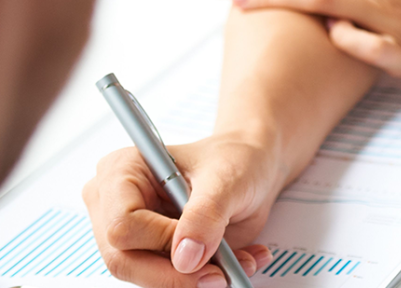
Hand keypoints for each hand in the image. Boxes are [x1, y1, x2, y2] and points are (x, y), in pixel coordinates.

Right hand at [83, 136, 285, 287]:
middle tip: (220, 276)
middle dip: (176, 276)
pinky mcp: (150, 254)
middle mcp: (114, 204)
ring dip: (196, 279)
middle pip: (124, 259)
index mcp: (122, 171)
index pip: (122, 224)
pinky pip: (168, 280)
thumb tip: (185, 258)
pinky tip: (234, 261)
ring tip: (238, 261)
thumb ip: (205, 215)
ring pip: (145, 276)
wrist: (250, 170)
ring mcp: (131, 234)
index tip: (201, 248)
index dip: (162, 242)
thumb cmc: (233, 160)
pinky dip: (203, 278)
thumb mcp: (226, 179)